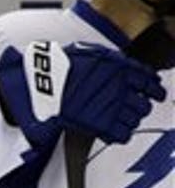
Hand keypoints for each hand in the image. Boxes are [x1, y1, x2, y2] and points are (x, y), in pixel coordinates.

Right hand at [0, 41, 165, 146]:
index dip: (153, 86)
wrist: (33, 85)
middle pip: (145, 101)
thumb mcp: (82, 53)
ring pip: (136, 118)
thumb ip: (102, 59)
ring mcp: (109, 105)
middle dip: (142, 105)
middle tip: (136, 107)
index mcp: (116, 66)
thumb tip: (116, 63)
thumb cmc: (52, 68)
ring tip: (122, 120)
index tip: (153, 91)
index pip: (148, 78)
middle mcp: (117, 85)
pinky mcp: (98, 124)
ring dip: (131, 119)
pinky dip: (120, 134)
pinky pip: (121, 134)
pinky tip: (114, 131)